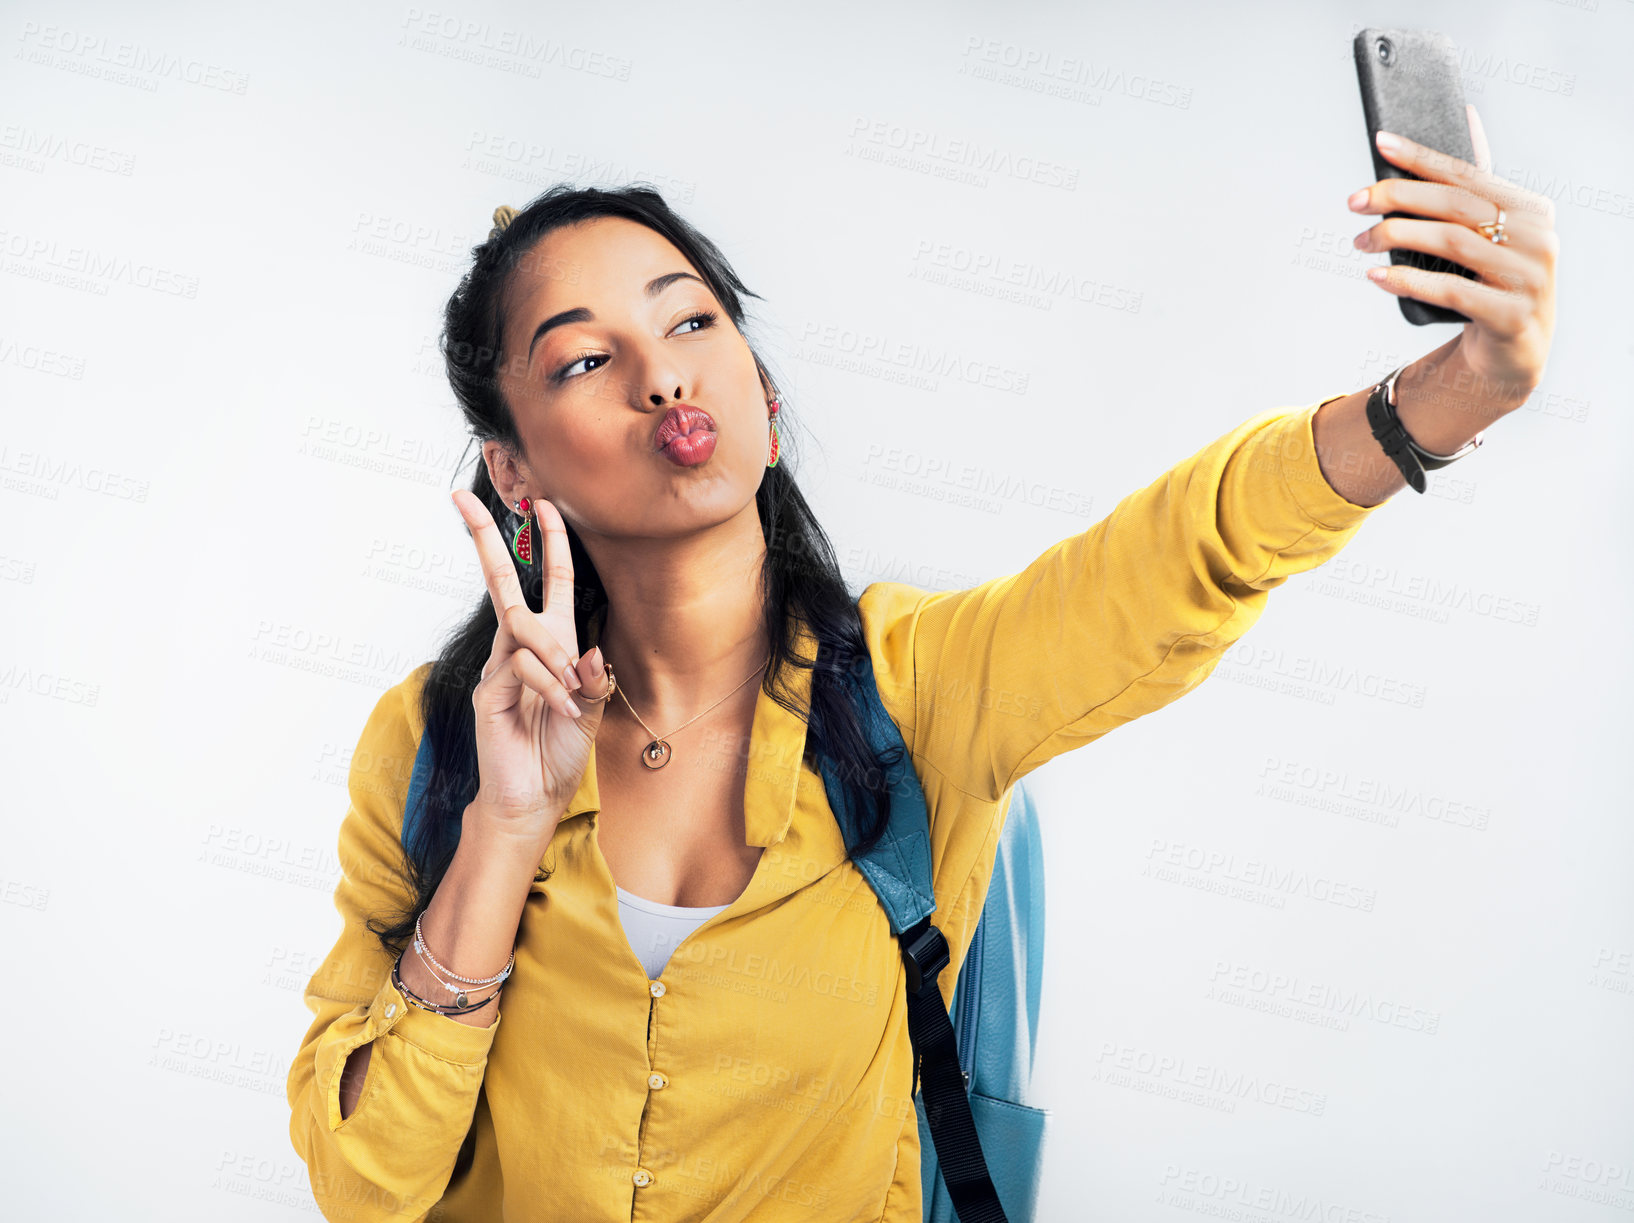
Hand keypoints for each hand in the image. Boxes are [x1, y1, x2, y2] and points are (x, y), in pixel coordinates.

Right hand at [450, 489, 611, 846]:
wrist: (533, 798)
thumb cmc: (560, 751)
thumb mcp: (593, 710)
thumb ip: (595, 679)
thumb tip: (591, 651)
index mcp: (552, 643)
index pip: (551, 582)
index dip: (549, 543)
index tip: (541, 502)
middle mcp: (520, 647)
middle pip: (502, 582)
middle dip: (485, 538)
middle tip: (461, 499)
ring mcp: (499, 666)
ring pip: (522, 626)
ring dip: (553, 655)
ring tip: (569, 697)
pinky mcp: (488, 690)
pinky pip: (520, 665)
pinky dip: (546, 683)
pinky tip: (560, 709)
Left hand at [1350, 103, 1557, 415]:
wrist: (1512, 352)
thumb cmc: (1490, 283)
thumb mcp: (1487, 234)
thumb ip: (1474, 187)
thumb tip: (1465, 117)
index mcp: (1531, 208)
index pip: (1468, 173)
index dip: (1421, 157)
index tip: (1379, 142)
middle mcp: (1538, 238)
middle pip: (1456, 205)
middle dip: (1398, 198)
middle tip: (1354, 202)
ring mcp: (1529, 278)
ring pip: (1452, 244)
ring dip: (1396, 237)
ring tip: (1360, 241)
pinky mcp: (1511, 315)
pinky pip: (1452, 290)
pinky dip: (1409, 280)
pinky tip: (1377, 277)